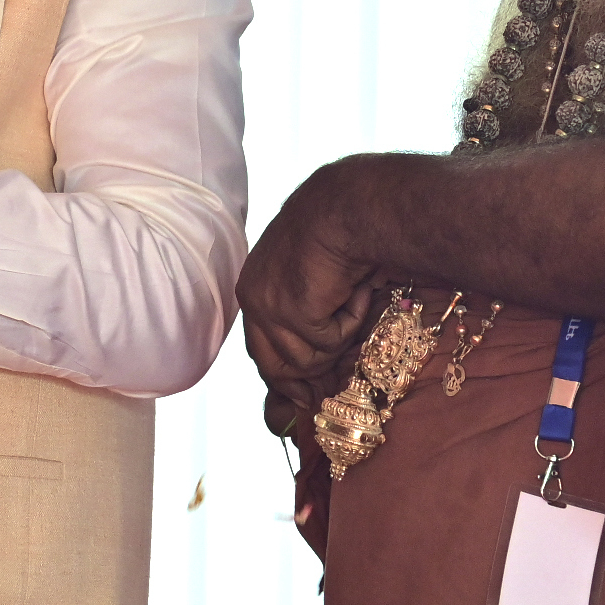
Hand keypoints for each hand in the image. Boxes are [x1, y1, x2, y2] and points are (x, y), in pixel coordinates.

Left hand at [239, 164, 387, 416]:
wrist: (352, 206)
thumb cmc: (345, 236)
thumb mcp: (320, 283)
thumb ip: (309, 322)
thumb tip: (311, 377)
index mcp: (254, 286)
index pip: (260, 346)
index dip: (283, 375)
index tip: (302, 398)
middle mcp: (251, 296)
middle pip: (271, 364)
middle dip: (304, 381)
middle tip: (326, 393)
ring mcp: (267, 305)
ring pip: (306, 358)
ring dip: (340, 336)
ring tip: (351, 297)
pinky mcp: (290, 310)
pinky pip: (328, 342)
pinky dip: (350, 320)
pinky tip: (353, 288)